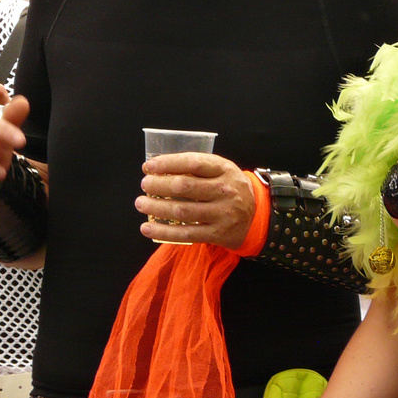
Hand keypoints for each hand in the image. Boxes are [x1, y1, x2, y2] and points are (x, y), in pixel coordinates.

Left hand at [136, 153, 256, 247]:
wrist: (256, 216)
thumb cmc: (230, 188)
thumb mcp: (222, 171)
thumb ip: (198, 167)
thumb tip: (160, 169)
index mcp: (226, 170)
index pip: (194, 162)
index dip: (168, 163)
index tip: (149, 166)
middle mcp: (226, 191)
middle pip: (185, 186)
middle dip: (159, 185)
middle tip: (144, 185)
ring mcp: (222, 214)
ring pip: (183, 211)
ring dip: (156, 207)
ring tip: (141, 203)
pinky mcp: (217, 234)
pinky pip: (186, 234)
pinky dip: (163, 232)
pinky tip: (146, 227)